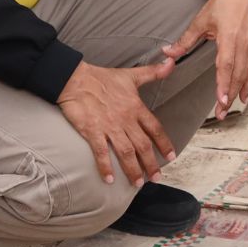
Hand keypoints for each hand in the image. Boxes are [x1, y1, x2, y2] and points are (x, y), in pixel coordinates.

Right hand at [57, 59, 179, 184]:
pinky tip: (109, 180)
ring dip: (133, 169)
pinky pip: (101, 153)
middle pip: (143, 145)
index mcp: (136, 107)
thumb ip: (153, 73)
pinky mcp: (92, 131)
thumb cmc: (102, 78)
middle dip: (151, 164)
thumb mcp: (131, 75)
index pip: (155, 129)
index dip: (164, 144)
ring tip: (138, 183)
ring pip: (126, 152)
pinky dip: (105, 167)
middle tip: (157, 178)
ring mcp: (109, 127)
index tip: (170, 157)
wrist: (75, 79)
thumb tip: (171, 63)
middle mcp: (125, 119)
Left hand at [161, 0, 247, 118]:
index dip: (224, 84)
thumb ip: (185, 40)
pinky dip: (247, 83)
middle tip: (221, 113)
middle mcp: (242, 44)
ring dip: (238, 92)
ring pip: (245, 74)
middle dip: (229, 96)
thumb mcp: (201, 20)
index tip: (221, 100)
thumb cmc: (223, 3)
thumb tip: (167, 52)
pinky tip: (243, 95)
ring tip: (229, 109)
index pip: (226, 65)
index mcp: (228, 37)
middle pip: (236, 75)